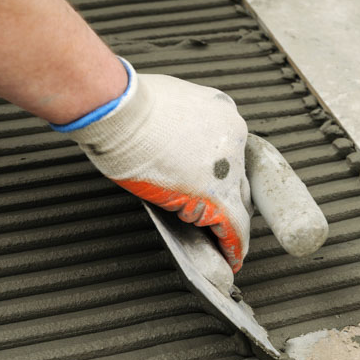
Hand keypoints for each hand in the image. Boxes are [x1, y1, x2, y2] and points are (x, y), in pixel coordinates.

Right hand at [54, 58, 252, 271]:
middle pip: (240, 178)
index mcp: (220, 113)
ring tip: (228, 246)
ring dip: (231, 226)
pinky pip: (232, 226)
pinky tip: (230, 258)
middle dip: (231, 200)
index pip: (229, 152)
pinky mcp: (214, 194)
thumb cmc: (125, 104)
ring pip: (239, 204)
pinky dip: (232, 245)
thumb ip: (175, 123)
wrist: (119, 109)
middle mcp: (232, 137)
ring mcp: (228, 166)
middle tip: (221, 221)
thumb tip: (165, 138)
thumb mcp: (162, 101)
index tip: (214, 187)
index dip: (221, 175)